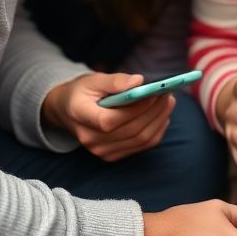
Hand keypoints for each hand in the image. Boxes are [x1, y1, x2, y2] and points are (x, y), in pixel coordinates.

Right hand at [42, 72, 174, 161]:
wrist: (68, 111)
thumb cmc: (81, 92)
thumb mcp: (92, 80)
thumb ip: (114, 81)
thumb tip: (139, 81)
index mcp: (80, 117)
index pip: (110, 120)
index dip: (135, 109)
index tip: (153, 93)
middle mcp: (90, 139)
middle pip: (130, 131)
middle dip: (153, 112)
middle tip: (167, 94)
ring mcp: (102, 151)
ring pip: (139, 140)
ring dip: (158, 120)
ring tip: (168, 102)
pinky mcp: (112, 155)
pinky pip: (141, 146)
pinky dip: (156, 130)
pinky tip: (162, 116)